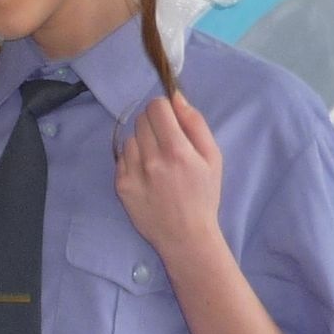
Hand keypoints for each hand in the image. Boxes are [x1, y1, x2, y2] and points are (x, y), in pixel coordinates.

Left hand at [114, 92, 221, 261]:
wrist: (186, 236)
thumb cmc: (204, 196)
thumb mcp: (213, 157)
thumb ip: (195, 123)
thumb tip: (175, 96)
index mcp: (177, 150)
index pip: (156, 107)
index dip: (164, 110)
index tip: (170, 121)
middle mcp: (151, 159)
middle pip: (141, 119)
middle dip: (154, 125)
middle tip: (166, 144)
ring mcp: (133, 173)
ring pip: (130, 138)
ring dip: (142, 143)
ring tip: (157, 163)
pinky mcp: (121, 185)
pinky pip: (122, 158)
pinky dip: (133, 161)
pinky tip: (147, 175)